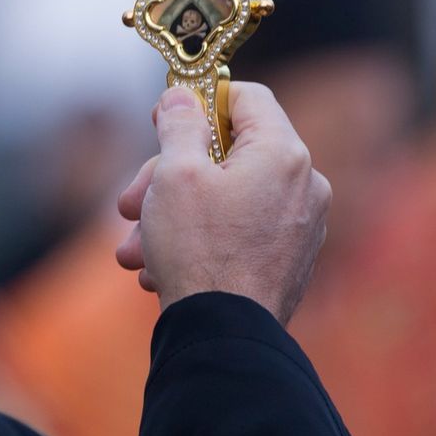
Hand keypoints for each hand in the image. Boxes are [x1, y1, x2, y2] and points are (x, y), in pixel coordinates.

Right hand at [115, 84, 330, 324]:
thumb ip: (180, 124)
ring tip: (135, 250)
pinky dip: (201, 240)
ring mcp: (302, 226)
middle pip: (229, 154)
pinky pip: (240, 232)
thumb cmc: (199, 252)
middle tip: (130, 202)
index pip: (246, 97)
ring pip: (227, 199)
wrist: (225, 339)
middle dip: (170, 176)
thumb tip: (182, 96)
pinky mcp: (290, 261)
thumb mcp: (175, 175)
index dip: (200, 100)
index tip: (163, 120)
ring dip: (174, 216)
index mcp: (283, 153)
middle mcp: (305, 185)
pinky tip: (160, 268)